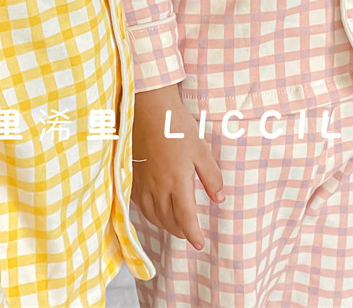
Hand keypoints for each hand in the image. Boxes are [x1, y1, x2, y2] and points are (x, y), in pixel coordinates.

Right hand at [131, 83, 224, 249]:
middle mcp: (158, 187)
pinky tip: (154, 209)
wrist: (148, 108)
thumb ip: (211, 176)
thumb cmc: (175, 125)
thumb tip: (219, 198)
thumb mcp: (201, 149)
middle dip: (180, 231)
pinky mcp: (133, 175)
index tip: (199, 243)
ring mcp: (143, 182)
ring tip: (174, 225)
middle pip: (168, 221)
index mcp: (177, 182)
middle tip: (189, 233)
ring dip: (165, 225)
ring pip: (152, 216)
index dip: (193, 234)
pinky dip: (149, 213)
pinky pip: (140, 204)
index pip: (186, 219)